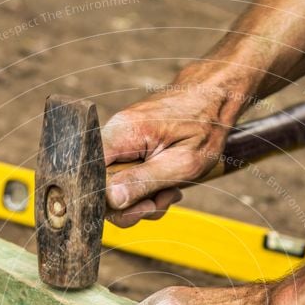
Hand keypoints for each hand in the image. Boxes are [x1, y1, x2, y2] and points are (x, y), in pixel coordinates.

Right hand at [101, 83, 234, 226]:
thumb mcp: (181, 163)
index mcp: (121, 134)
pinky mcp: (127, 150)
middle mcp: (113, 136)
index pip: (90, 178)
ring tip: (171, 189)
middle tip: (161, 202)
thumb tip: (111, 200)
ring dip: (145, 200)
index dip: (110, 203)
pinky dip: (147, 191)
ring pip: (116, 190)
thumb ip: (143, 182)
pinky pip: (126, 181)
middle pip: (101, 189)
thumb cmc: (205, 124)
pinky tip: (167, 184)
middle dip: (132, 205)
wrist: (214, 98)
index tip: (142, 207)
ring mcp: (119, 144)